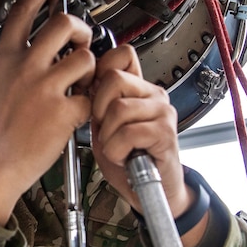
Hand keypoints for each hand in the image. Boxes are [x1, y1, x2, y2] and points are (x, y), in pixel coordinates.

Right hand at [0, 0, 94, 224]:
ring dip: (91, 68)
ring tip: (83, 81)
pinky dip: (92, 102)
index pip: (24, 11)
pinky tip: (82, 108)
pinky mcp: (63, 113)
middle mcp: (26, 68)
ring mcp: (45, 90)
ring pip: (85, 58)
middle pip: (64, 25)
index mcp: (5, 59)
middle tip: (80, 43)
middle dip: (81, 30)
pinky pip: (90, 95)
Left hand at [89, 45, 194, 220]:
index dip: (99, 71)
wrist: (148, 192)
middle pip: (113, 79)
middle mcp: (153, 94)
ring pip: (118, 107)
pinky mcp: (165, 132)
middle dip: (98, 109)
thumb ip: (96, 102)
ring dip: (108, 135)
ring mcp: (162, 111)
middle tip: (105, 131)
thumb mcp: (103, 125)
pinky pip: (128, 132)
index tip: (93, 97)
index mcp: (137, 88)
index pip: (120, 55)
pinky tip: (123, 157)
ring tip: (116, 147)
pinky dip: (117, 150)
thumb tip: (81, 80)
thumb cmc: (126, 159)